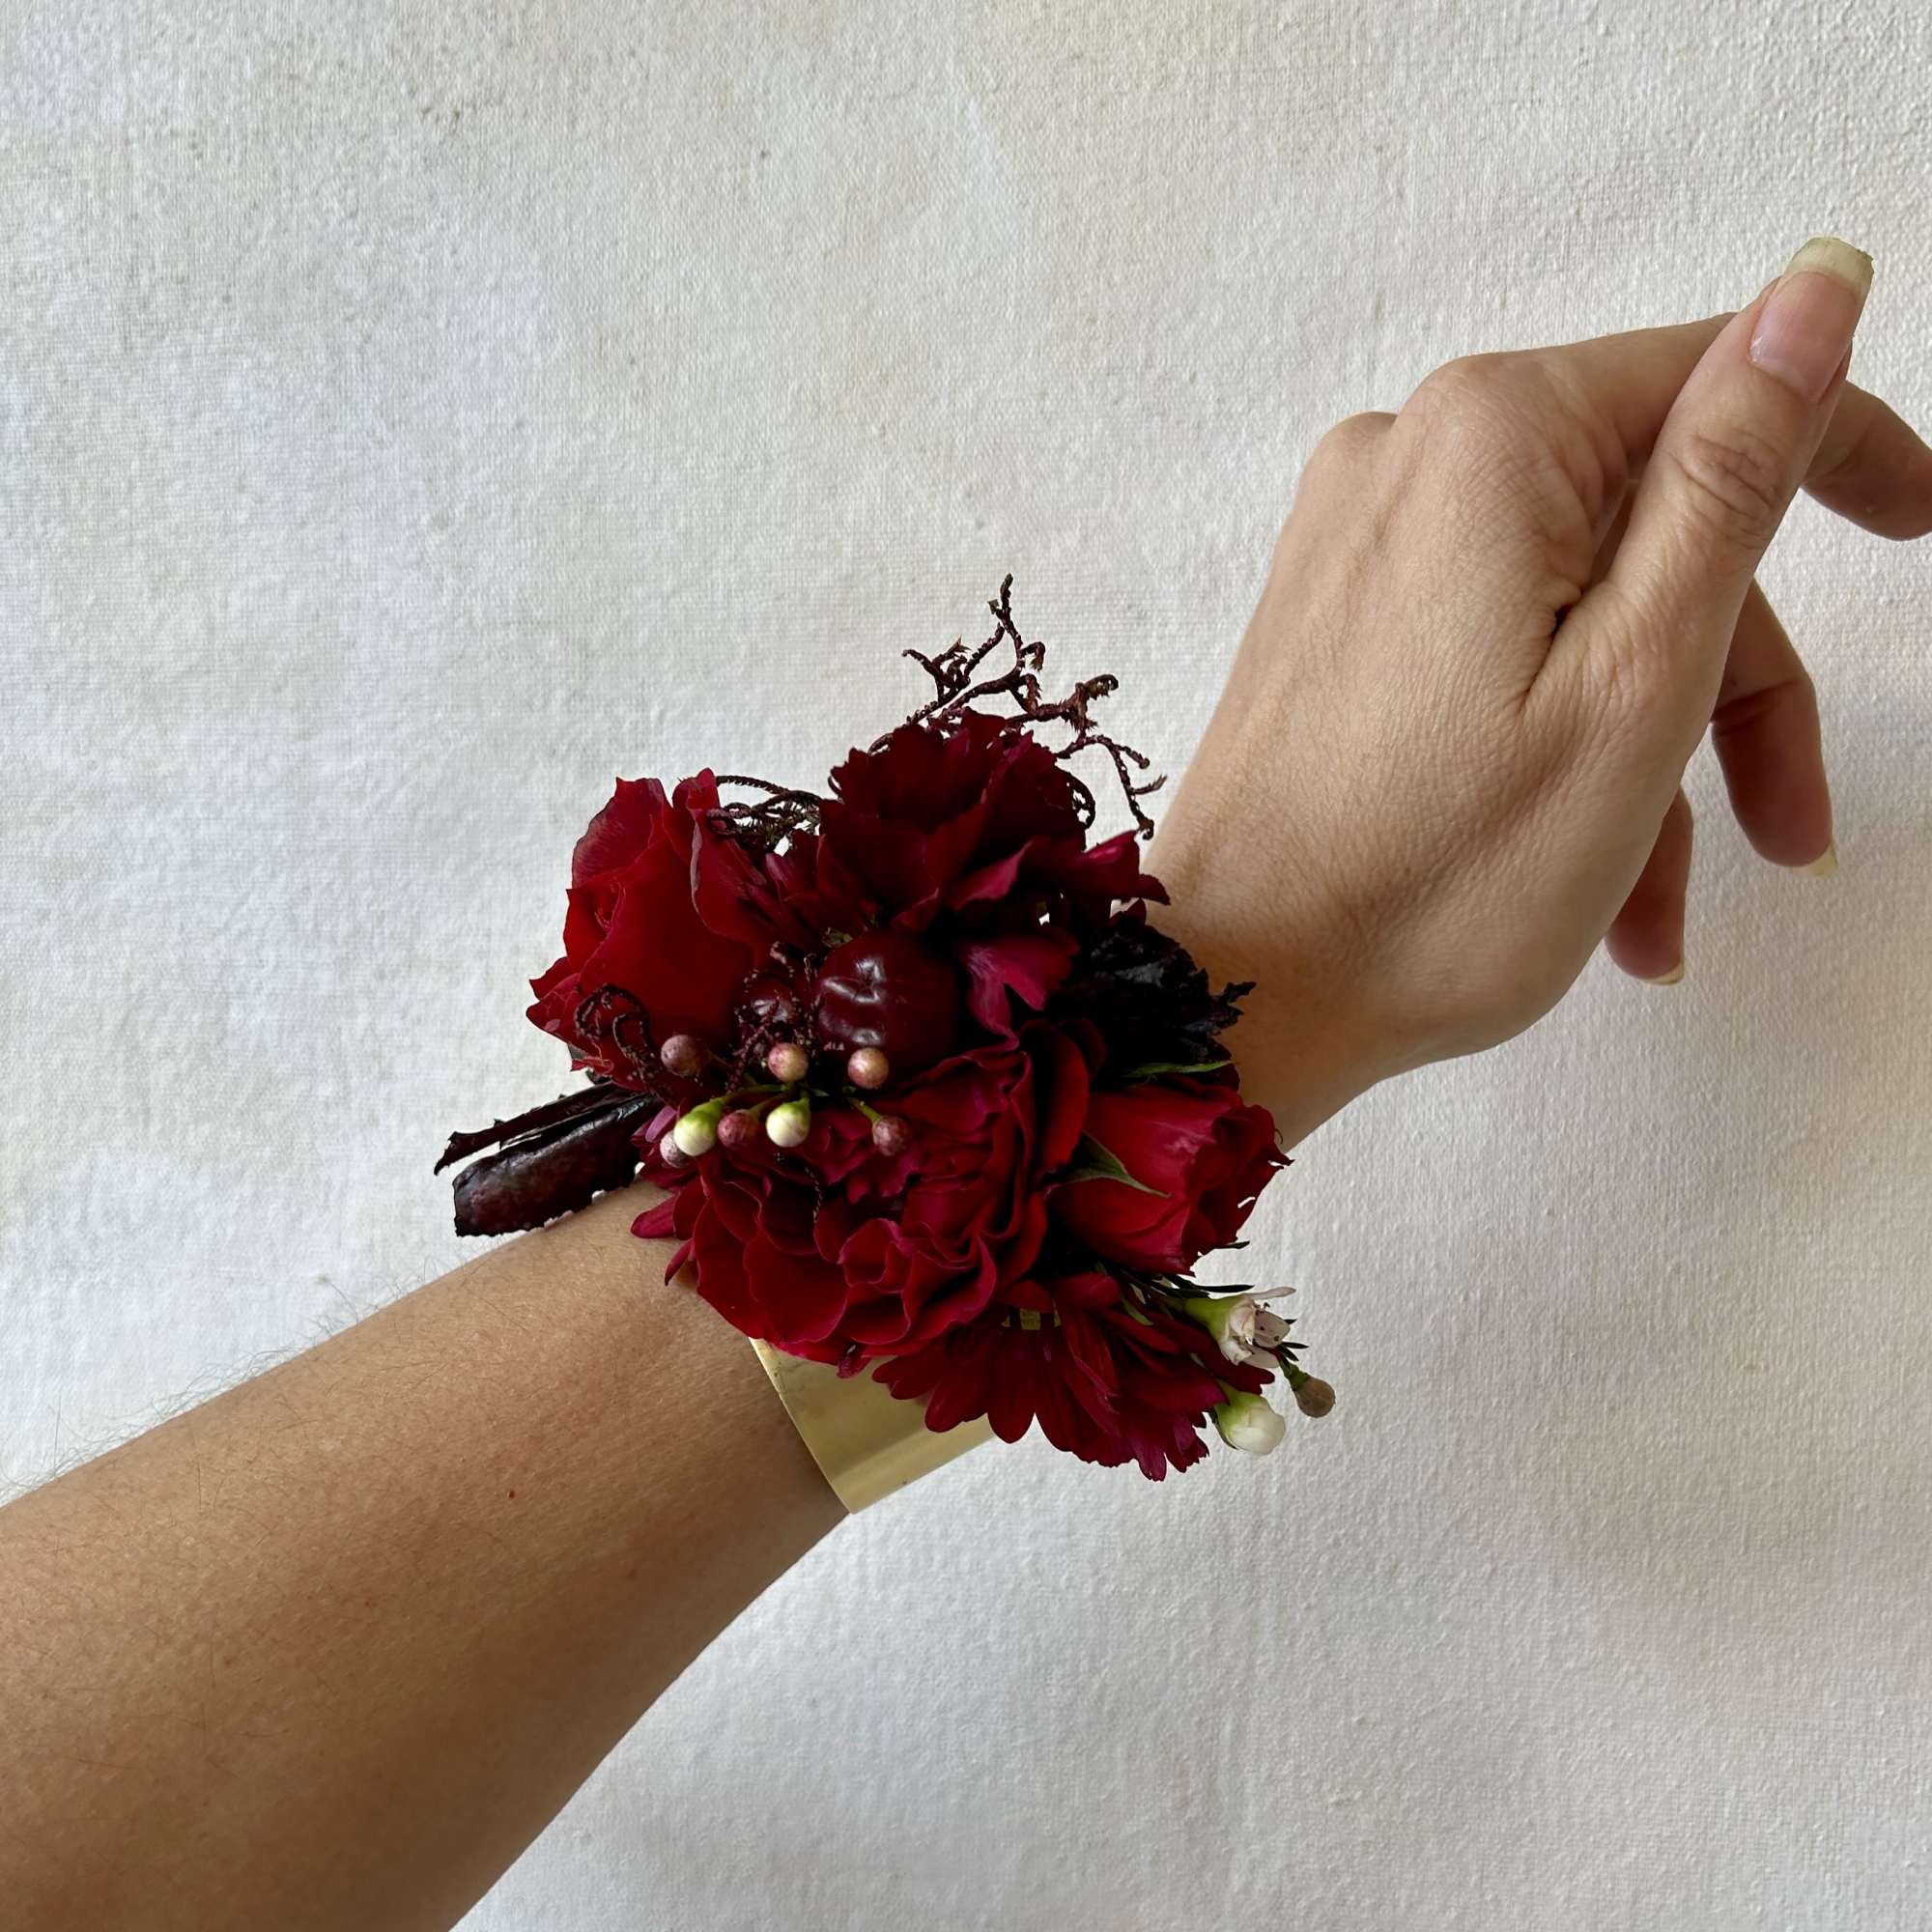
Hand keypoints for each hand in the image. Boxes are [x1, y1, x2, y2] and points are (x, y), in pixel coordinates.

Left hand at [1151, 237, 1930, 1136]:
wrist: (1237, 991)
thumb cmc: (1438, 874)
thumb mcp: (1640, 674)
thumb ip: (1733, 470)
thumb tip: (1817, 284)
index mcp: (1492, 437)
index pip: (1719, 378)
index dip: (1842, 450)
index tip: (1921, 530)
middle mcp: (1406, 458)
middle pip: (1648, 528)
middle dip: (1733, 686)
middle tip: (1788, 831)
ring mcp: (1354, 543)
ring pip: (1574, 614)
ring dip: (1646, 756)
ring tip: (1655, 919)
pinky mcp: (1329, 622)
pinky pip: (1489, 654)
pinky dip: (1553, 751)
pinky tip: (1589, 892)